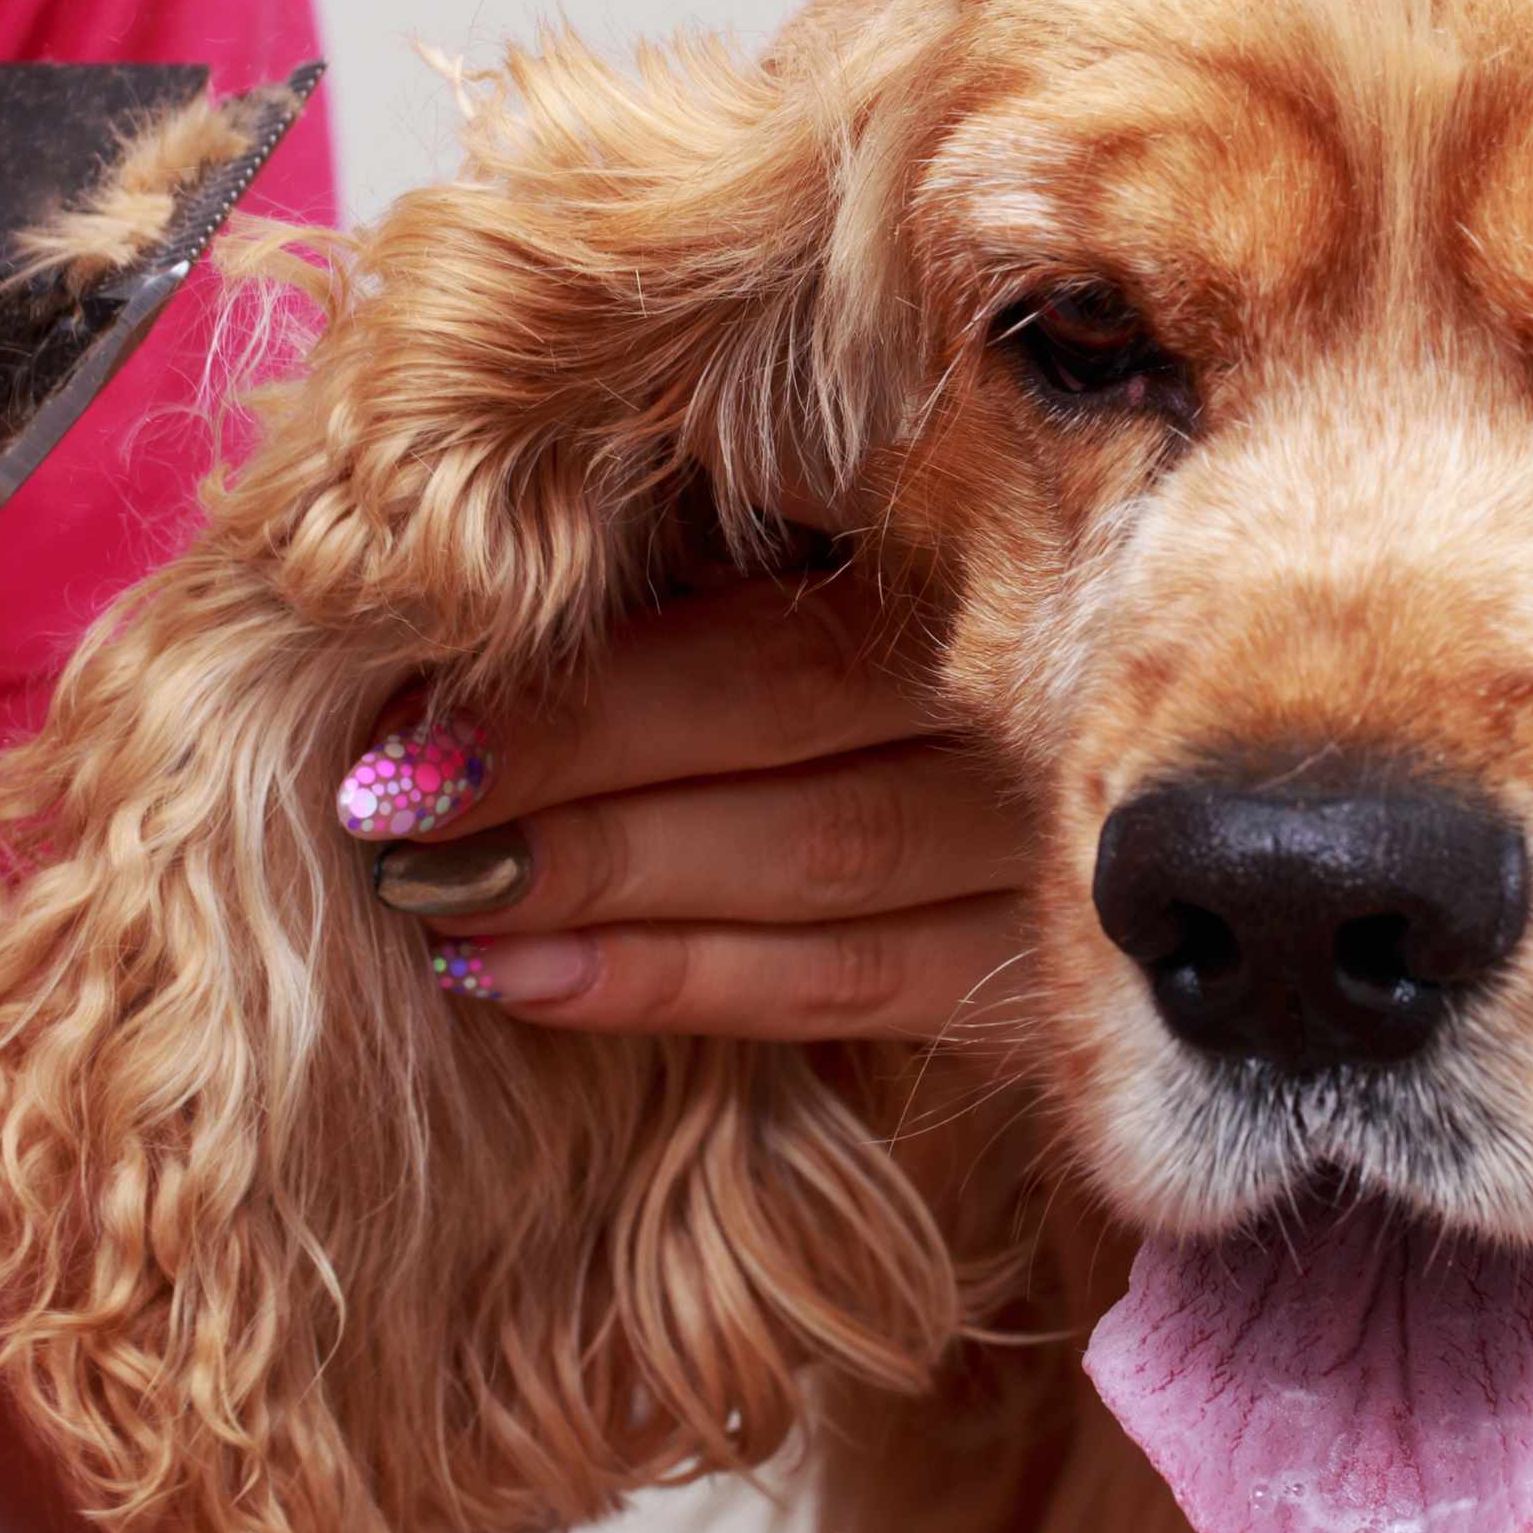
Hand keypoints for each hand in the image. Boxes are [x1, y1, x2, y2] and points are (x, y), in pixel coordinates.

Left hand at [338, 572, 1034, 1041]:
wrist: (1144, 851)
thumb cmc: (929, 669)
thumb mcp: (866, 571)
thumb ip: (750, 549)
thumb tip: (514, 551)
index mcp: (992, 552)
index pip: (779, 579)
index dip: (604, 644)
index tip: (420, 683)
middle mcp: (1039, 686)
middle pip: (786, 705)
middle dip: (571, 751)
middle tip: (388, 793)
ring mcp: (1056, 842)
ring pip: (814, 851)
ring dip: (604, 869)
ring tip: (431, 889)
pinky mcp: (1040, 980)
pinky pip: (845, 983)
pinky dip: (678, 981)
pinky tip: (527, 979)